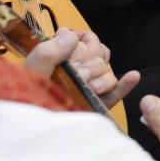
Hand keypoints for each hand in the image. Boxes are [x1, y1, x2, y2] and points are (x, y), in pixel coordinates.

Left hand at [23, 27, 139, 108]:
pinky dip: (126, 85)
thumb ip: (48, 51)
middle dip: (90, 65)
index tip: (71, 59)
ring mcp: (89, 86)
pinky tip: (132, 77)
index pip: (86, 40)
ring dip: (101, 79)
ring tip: (88, 88)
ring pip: (108, 73)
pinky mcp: (97, 103)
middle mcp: (78, 69)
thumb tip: (71, 35)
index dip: (82, 47)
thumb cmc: (26, 98)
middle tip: (77, 76)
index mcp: (62, 56)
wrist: (33, 125)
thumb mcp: (32, 70)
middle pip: (99, 56)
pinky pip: (117, 91)